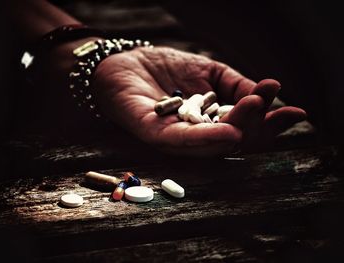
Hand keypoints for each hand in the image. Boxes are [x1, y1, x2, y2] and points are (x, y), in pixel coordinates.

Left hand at [93, 47, 305, 155]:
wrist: (125, 61)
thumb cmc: (167, 68)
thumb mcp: (209, 72)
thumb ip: (236, 84)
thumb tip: (268, 92)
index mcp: (212, 124)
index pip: (247, 130)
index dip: (271, 123)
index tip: (296, 112)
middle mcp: (197, 137)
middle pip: (233, 142)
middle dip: (257, 127)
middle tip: (272, 105)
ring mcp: (175, 139)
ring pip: (211, 145)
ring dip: (236, 129)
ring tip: (255, 111)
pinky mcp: (153, 134)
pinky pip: (180, 141)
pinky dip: (205, 138)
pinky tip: (228, 132)